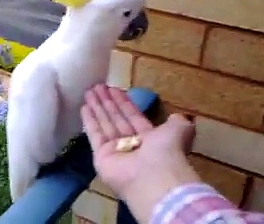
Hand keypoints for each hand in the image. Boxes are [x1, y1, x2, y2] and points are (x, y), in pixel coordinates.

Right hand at [81, 84, 200, 222]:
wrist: (154, 178)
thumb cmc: (168, 152)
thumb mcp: (180, 131)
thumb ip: (177, 122)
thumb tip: (177, 116)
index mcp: (149, 139)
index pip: (133, 116)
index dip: (124, 102)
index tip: (114, 88)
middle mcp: (131, 145)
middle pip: (116, 118)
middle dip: (107, 102)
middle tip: (98, 86)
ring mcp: (115, 151)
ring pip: (105, 124)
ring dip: (97, 107)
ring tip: (89, 90)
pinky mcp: (101, 156)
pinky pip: (95, 134)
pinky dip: (89, 120)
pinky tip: (84, 105)